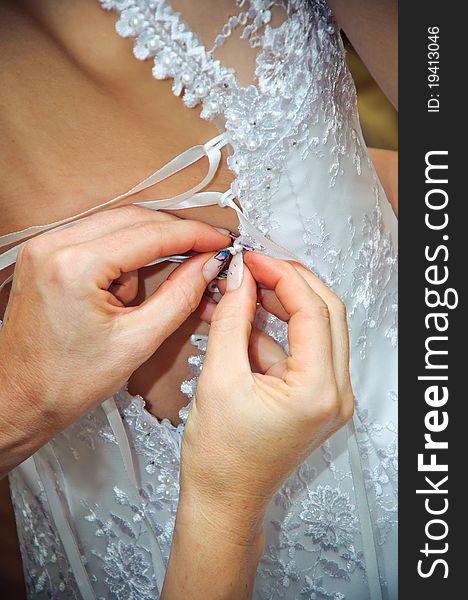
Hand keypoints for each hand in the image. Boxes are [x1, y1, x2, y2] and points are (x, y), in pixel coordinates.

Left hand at [0, 205, 229, 472]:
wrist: (20, 398)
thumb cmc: (66, 381)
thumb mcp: (137, 342)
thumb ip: (180, 296)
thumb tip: (208, 266)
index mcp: (75, 266)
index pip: (151, 234)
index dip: (194, 235)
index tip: (220, 241)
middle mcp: (54, 246)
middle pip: (135, 218)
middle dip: (175, 235)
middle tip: (207, 251)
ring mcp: (45, 247)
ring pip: (117, 223)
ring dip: (149, 245)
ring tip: (159, 284)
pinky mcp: (45, 254)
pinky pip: (98, 236)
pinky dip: (124, 251)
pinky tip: (130, 284)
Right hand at [181, 251, 353, 537]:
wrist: (223, 501)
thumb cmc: (219, 457)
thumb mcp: (219, 379)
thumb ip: (232, 320)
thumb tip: (240, 277)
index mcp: (318, 390)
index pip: (313, 310)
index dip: (282, 275)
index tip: (252, 258)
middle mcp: (336, 393)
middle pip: (327, 313)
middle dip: (290, 282)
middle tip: (254, 266)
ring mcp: (329, 396)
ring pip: (317, 329)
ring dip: (282, 304)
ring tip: (244, 288)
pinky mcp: (315, 398)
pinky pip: (302, 350)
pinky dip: (275, 331)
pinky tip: (243, 320)